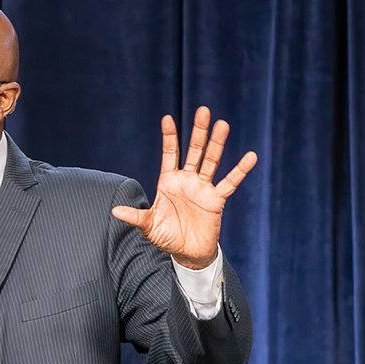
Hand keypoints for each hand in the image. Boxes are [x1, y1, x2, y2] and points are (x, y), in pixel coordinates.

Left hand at [112, 107, 257, 268]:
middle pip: (194, 151)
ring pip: (211, 161)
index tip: (167, 118)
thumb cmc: (167, 236)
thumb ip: (135, 216)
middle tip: (203, 111)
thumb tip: (114, 210)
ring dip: (217, 143)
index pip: (170, 154)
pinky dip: (240, 170)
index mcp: (169, 182)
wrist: (187, 253)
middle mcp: (187, 181)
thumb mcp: (148, 226)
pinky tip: (250, 156)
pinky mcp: (216, 199)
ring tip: (222, 125)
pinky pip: (230, 183)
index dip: (169, 137)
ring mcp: (202, 188)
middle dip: (197, 132)